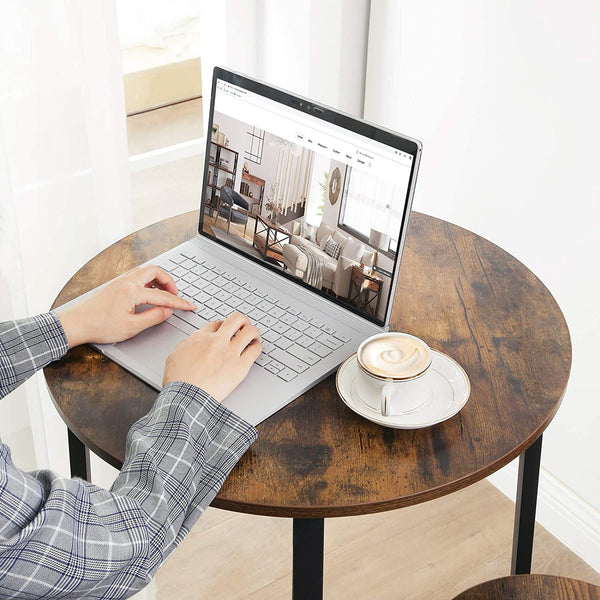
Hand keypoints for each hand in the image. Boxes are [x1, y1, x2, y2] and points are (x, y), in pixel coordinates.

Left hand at [57, 265, 194, 346]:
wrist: (75, 324)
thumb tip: (166, 311)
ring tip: (163, 292)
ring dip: (158, 279)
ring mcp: (119, 281)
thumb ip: (152, 317)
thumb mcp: (131, 327)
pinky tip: (147, 291)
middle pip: (155, 271)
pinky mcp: (114, 285)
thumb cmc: (99, 326)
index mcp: (132, 291)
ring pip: (145, 270)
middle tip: (175, 295)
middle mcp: (126, 281)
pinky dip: (147, 280)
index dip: (179, 302)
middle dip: (169, 281)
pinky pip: (136, 275)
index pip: (163, 295)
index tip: (189, 306)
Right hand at [163, 312, 261, 400]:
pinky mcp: (240, 366)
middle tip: (244, 326)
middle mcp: (217, 341)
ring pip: (250, 331)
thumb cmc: (178, 382)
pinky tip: (255, 350)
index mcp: (200, 337)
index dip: (223, 326)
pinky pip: (255, 350)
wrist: (186, 397)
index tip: (226, 331)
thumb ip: (186, 346)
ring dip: (253, 332)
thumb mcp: (174, 356)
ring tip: (253, 337)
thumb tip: (191, 344)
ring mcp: (230, 352)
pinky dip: (257, 348)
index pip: (217, 323)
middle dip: (242, 321)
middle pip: (236, 319)